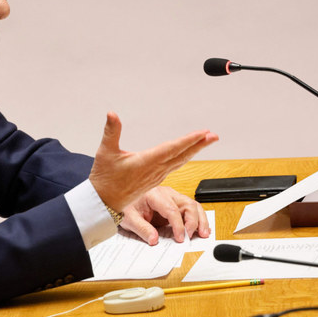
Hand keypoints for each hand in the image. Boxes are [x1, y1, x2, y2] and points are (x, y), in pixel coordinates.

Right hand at [89, 112, 217, 212]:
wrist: (104, 202)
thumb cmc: (104, 179)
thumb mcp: (105, 152)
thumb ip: (111, 132)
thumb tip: (112, 114)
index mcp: (146, 162)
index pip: (172, 149)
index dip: (188, 141)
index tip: (202, 134)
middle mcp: (155, 170)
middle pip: (182, 155)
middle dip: (199, 145)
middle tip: (213, 136)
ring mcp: (156, 176)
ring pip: (180, 161)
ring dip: (194, 150)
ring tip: (205, 140)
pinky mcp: (155, 180)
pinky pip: (175, 166)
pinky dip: (185, 157)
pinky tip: (188, 153)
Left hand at [120, 186, 210, 244]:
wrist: (122, 198)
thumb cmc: (126, 206)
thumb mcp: (129, 219)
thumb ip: (142, 229)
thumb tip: (154, 240)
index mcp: (154, 194)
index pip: (172, 209)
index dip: (179, 225)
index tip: (180, 238)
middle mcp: (166, 193)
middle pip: (188, 204)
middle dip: (194, 221)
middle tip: (192, 237)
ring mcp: (172, 197)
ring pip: (193, 205)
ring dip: (200, 219)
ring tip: (203, 233)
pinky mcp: (175, 203)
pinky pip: (190, 208)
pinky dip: (198, 218)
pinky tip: (201, 228)